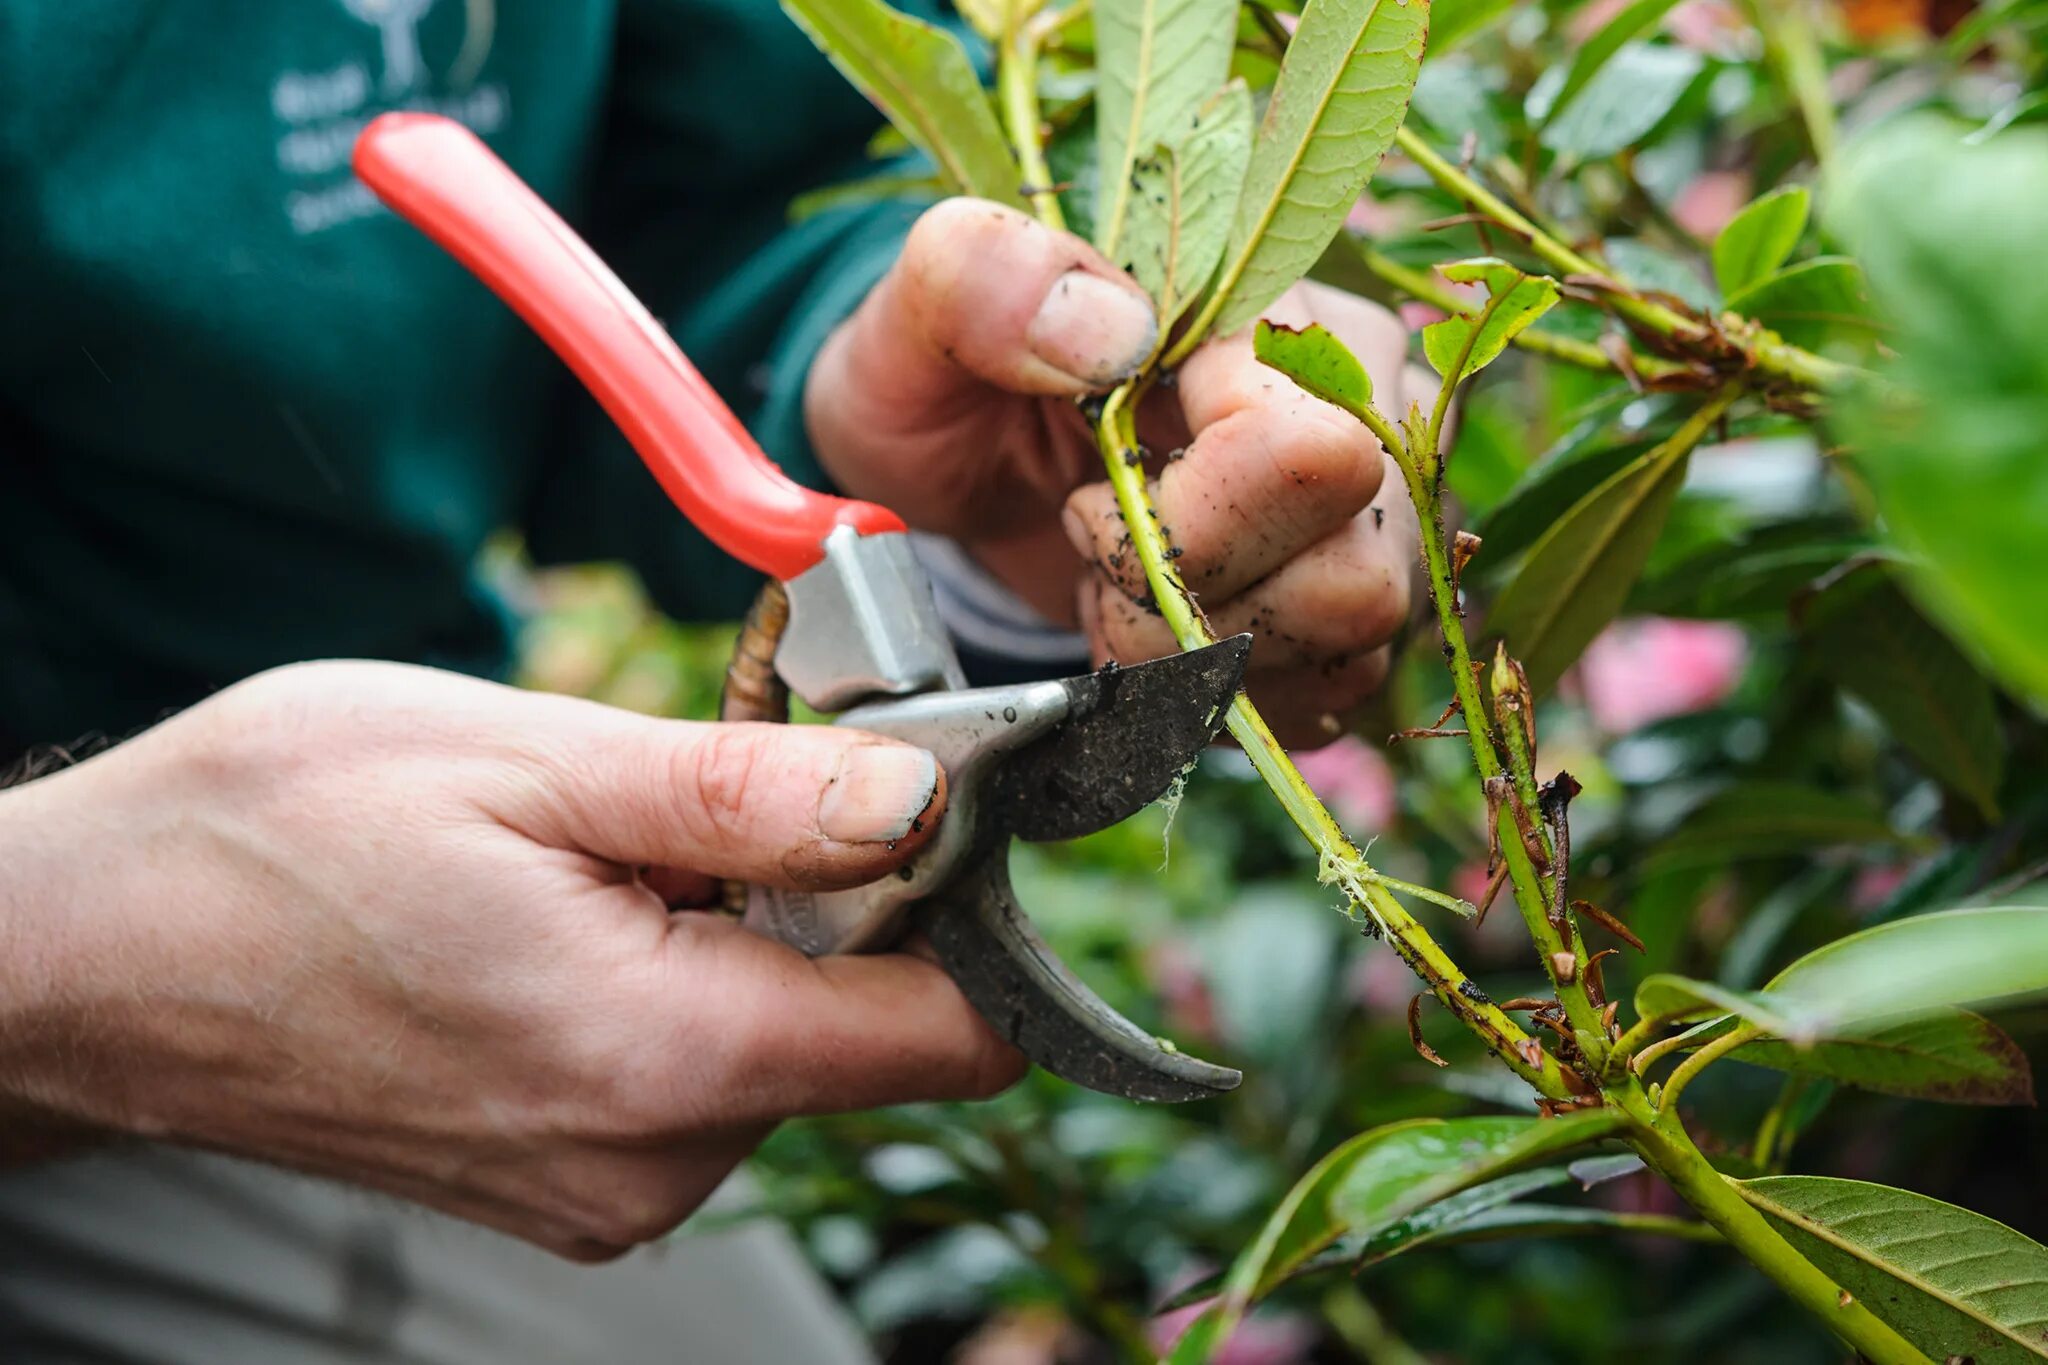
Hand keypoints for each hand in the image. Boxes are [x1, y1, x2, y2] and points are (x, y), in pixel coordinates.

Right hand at [0, 662, 1021, 1259]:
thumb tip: (921, 796)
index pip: (951, 1034)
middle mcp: (654, 1163)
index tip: (935, 799)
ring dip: (747, 926)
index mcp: (664, 1060)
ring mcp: (605, 1187)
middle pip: (868, 1028)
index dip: (975, 905)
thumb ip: (747, 796)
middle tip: (729, 773)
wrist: (86, 956)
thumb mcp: (524, 761)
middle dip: (840, 892)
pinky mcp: (566, 1177)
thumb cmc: (272, 835)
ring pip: (782, 1042)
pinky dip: (684, 975)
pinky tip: (584, 901)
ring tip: (618, 837)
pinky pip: (697, 1071)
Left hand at [806, 199, 1420, 746]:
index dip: (1181, 523)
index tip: (1083, 502)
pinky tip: (1156, 635)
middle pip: (1351, 575)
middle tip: (1098, 564)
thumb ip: (985, 280)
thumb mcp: (917, 312)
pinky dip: (1221, 692)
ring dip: (1203, 657)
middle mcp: (1361, 402)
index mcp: (1273, 312)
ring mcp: (1374, 508)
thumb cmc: (944, 380)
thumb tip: (1116, 331)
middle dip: (1189, 608)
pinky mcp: (1353, 597)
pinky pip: (1332, 691)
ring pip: (1351, 639)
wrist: (956, 461)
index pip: (1304, 457)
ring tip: (1120, 596)